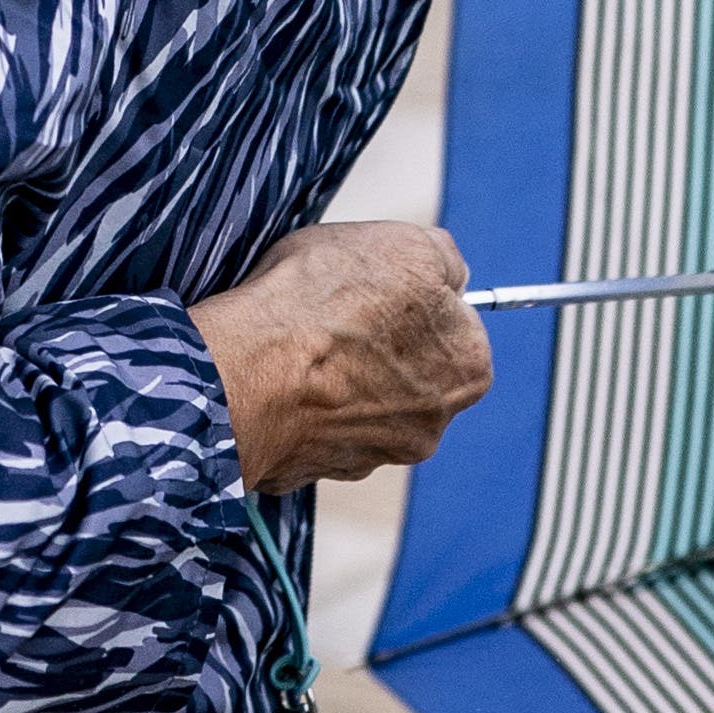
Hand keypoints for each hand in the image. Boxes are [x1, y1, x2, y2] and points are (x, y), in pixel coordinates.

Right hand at [191, 223, 490, 490]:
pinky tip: (281, 375)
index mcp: (467, 369)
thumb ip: (442, 258)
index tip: (378, 285)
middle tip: (336, 312)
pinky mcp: (318, 469)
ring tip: (301, 342)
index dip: (412, 294)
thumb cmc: (324, 304)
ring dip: (339, 375)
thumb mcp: (400, 243)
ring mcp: (373, 454)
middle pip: (410, 367)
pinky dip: (303, 403)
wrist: (246, 373)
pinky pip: (316, 425)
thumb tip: (447, 270)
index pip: (453, 323)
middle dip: (379, 342)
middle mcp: (430, 424)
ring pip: (362, 400)